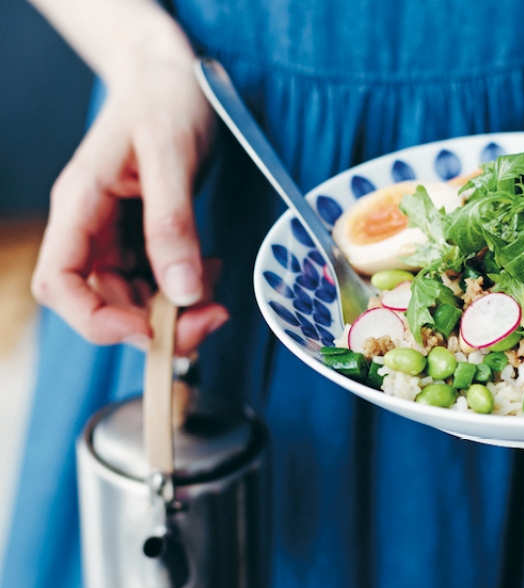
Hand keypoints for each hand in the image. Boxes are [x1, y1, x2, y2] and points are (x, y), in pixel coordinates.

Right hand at [30, 47, 227, 355]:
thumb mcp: (171, 157)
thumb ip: (173, 224)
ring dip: (176, 311)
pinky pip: (157, 277)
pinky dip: (186, 287)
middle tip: (210, 320)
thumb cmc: (164, 100)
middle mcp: (91, 226)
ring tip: (217, 296)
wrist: (171, 74)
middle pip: (104, 300)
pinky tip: (211, 271)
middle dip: (155, 323)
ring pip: (135, 296)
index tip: (148, 330)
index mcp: (80, 205)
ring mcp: (116, 233)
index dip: (95, 319)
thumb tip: (182, 290)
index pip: (58, 282)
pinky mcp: (142, 233)